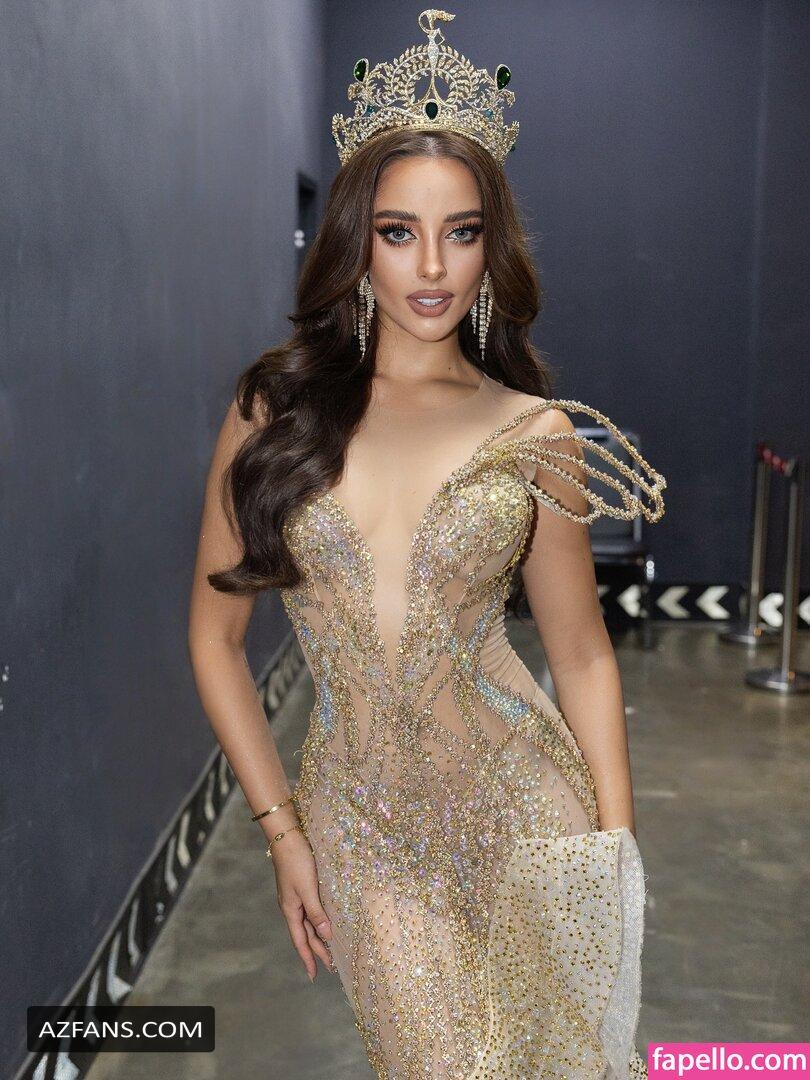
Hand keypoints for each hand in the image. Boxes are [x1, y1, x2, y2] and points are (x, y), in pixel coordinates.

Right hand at [270, 829, 334, 981]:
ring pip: (309, 923)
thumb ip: (316, 912)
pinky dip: (319, 920)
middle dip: (317, 951)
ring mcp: (297, 897)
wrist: (287, 838)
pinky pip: (312, 910)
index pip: (301, 941)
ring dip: (319, 937)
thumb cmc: (297, 862)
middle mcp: (293, 907)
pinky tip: (326, 921)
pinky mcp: (302, 887)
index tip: (314, 976)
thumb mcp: (308, 889)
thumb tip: (326, 935)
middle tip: (331, 967)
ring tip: (331, 949)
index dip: (308, 958)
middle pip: (306, 934)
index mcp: (291, 910)